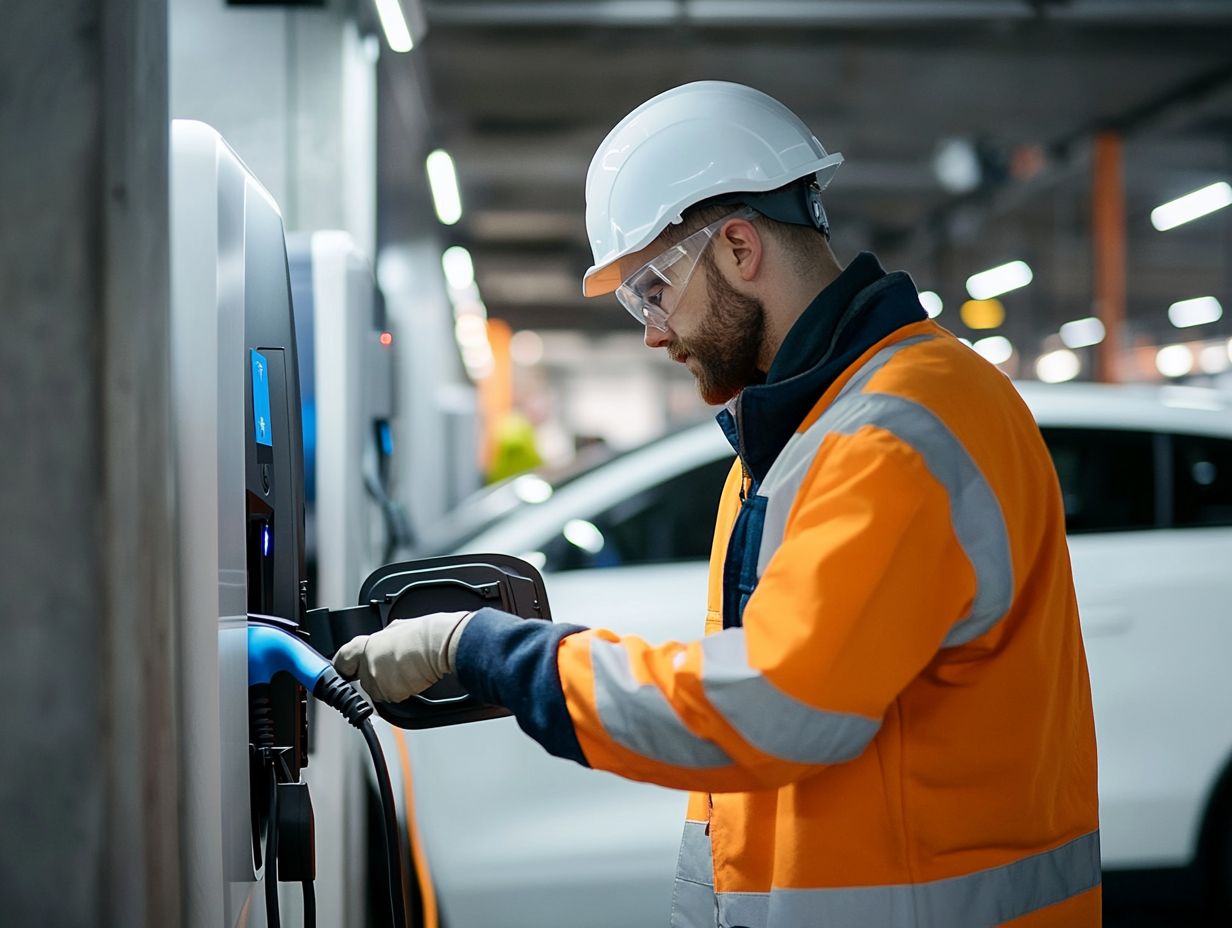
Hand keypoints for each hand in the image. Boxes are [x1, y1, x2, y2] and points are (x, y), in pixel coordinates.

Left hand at [333, 611, 473, 702]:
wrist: (440, 645)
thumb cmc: (424, 634)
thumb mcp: (396, 628)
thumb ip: (382, 640)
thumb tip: (382, 643)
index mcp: (366, 646)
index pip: (342, 661)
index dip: (344, 666)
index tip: (344, 670)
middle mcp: (368, 666)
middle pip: (363, 679)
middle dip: (375, 676)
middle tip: (393, 667)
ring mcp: (379, 682)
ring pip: (379, 690)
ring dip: (390, 684)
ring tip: (408, 669)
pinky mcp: (391, 695)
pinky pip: (393, 697)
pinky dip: (402, 690)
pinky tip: (413, 677)